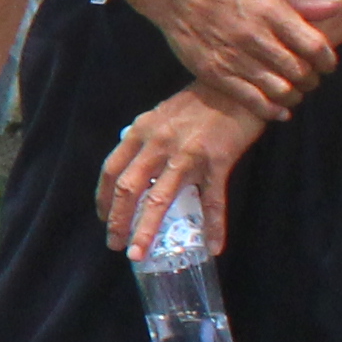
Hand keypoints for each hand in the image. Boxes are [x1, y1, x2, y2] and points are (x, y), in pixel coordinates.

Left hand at [98, 87, 264, 263]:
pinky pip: (213, 202)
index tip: (103, 218)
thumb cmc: (199, 102)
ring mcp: (187, 154)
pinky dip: (213, 227)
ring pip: (160, 200)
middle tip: (115, 245)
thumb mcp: (161, 115)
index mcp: (141, 131)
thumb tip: (135, 167)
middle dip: (117, 221)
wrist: (237, 87)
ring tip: (138, 254)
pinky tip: (213, 247)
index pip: (112, 169)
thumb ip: (146, 140)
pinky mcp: (217, 162)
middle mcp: (158, 143)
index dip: (103, 198)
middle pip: (128, 189)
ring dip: (145, 231)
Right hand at [147, 0, 341, 114]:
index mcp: (272, 13)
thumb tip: (339, 6)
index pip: (314, 46)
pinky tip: (279, 111)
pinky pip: (252, 101)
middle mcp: (256, 37)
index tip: (327, 64)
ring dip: (294, 96)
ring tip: (293, 92)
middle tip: (309, 79)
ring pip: (279, 90)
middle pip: (299, 71)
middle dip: (311, 80)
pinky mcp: (217, 75)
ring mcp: (235, 59)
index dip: (327, 60)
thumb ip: (304, 1)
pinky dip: (271, 111)